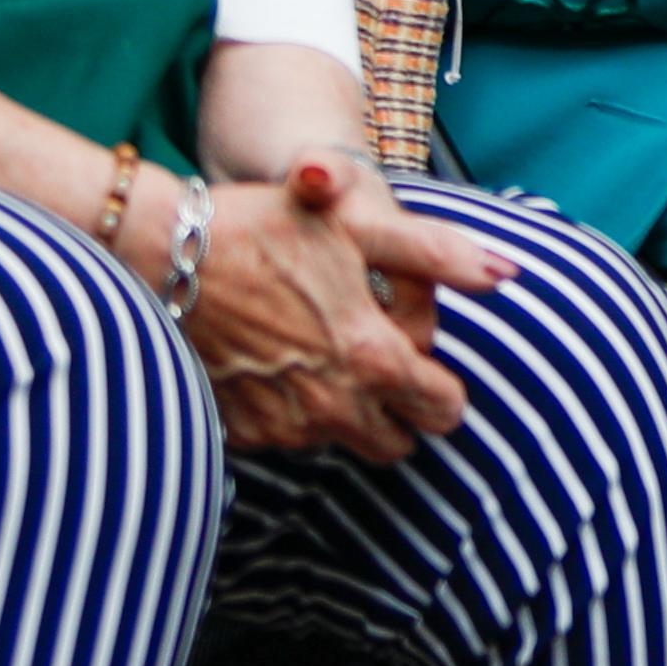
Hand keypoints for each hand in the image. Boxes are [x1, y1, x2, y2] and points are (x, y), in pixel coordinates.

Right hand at [186, 152, 515, 462]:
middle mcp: (331, 406)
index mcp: (372, 359)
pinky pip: (287, 439)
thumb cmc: (264, 227)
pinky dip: (292, 412)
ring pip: (340, 441)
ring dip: (343, 411)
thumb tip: (506, 274)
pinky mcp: (239, 430)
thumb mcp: (359, 223)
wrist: (160, 252)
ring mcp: (281, 425)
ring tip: (317, 350)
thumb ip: (438, 252)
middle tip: (371, 357)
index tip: (418, 355)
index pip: (443, 409)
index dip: (441, 384)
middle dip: (397, 409)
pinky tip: (277, 363)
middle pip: (395, 442)